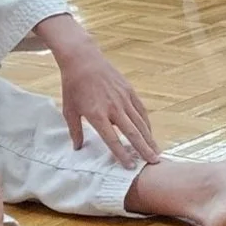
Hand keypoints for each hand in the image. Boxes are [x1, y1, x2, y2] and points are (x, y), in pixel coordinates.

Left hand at [39, 18, 158, 167]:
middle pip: (132, 132)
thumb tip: (78, 148)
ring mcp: (123, 98)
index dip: (121, 153)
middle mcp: (113, 107)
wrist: (83, 59)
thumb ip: (75, 131)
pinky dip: (146, 123)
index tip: (130, 166)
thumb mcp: (69, 109)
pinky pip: (140, 109)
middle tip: (154, 162)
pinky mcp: (129, 90)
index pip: (112, 138)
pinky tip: (149, 133)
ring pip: (140, 122)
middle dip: (144, 149)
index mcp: (97, 114)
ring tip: (156, 152)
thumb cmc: (73, 85)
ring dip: (149, 138)